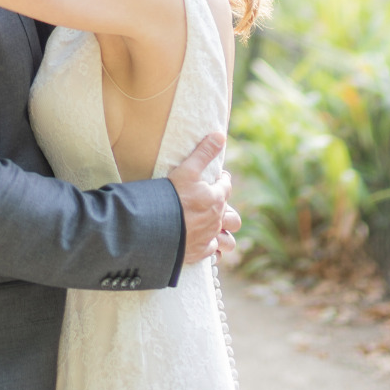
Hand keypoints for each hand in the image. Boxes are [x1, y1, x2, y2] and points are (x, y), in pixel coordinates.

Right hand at [168, 132, 230, 266]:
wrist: (154, 228)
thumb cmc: (170, 196)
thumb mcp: (186, 170)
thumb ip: (204, 152)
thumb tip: (220, 135)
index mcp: (216, 199)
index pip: (226, 187)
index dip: (222, 181)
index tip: (217, 178)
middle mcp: (216, 220)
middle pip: (234, 218)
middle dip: (228, 212)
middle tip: (215, 207)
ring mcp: (208, 238)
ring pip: (229, 241)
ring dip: (225, 235)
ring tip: (215, 230)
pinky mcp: (199, 253)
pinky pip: (213, 254)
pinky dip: (211, 249)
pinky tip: (204, 244)